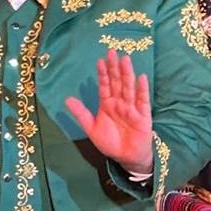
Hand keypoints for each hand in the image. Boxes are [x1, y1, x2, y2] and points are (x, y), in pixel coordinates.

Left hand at [65, 50, 153, 175]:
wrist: (126, 158)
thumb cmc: (110, 143)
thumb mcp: (91, 129)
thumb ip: (81, 114)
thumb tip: (67, 99)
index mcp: (107, 104)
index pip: (105, 85)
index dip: (102, 73)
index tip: (99, 60)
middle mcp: (120, 103)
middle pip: (117, 82)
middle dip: (114, 68)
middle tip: (112, 52)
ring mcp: (132, 108)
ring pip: (129, 88)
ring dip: (127, 74)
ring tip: (125, 59)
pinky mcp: (143, 116)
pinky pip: (142, 101)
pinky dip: (142, 90)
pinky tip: (141, 77)